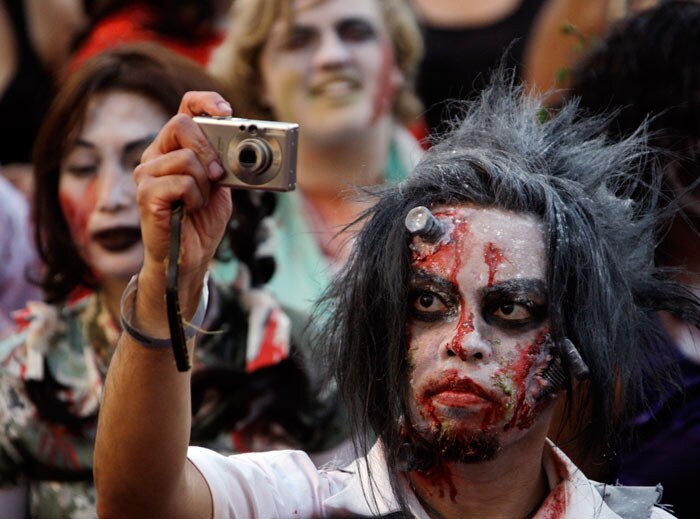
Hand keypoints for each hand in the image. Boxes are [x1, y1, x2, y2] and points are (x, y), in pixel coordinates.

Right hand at [134, 91, 232, 310]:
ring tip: (198, 201)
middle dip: (208, 149)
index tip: (225, 111)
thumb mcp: (221, 185)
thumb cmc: (202, 221)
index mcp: (175, 148)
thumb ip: (224, 163)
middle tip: (219, 175)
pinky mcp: (146, 193)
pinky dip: (194, 197)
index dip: (205, 102)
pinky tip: (189, 209)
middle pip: (181, 125)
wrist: (190, 257)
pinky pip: (181, 182)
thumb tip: (242, 146)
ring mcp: (147, 173)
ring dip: (203, 184)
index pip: (185, 109)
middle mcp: (156, 155)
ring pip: (186, 159)